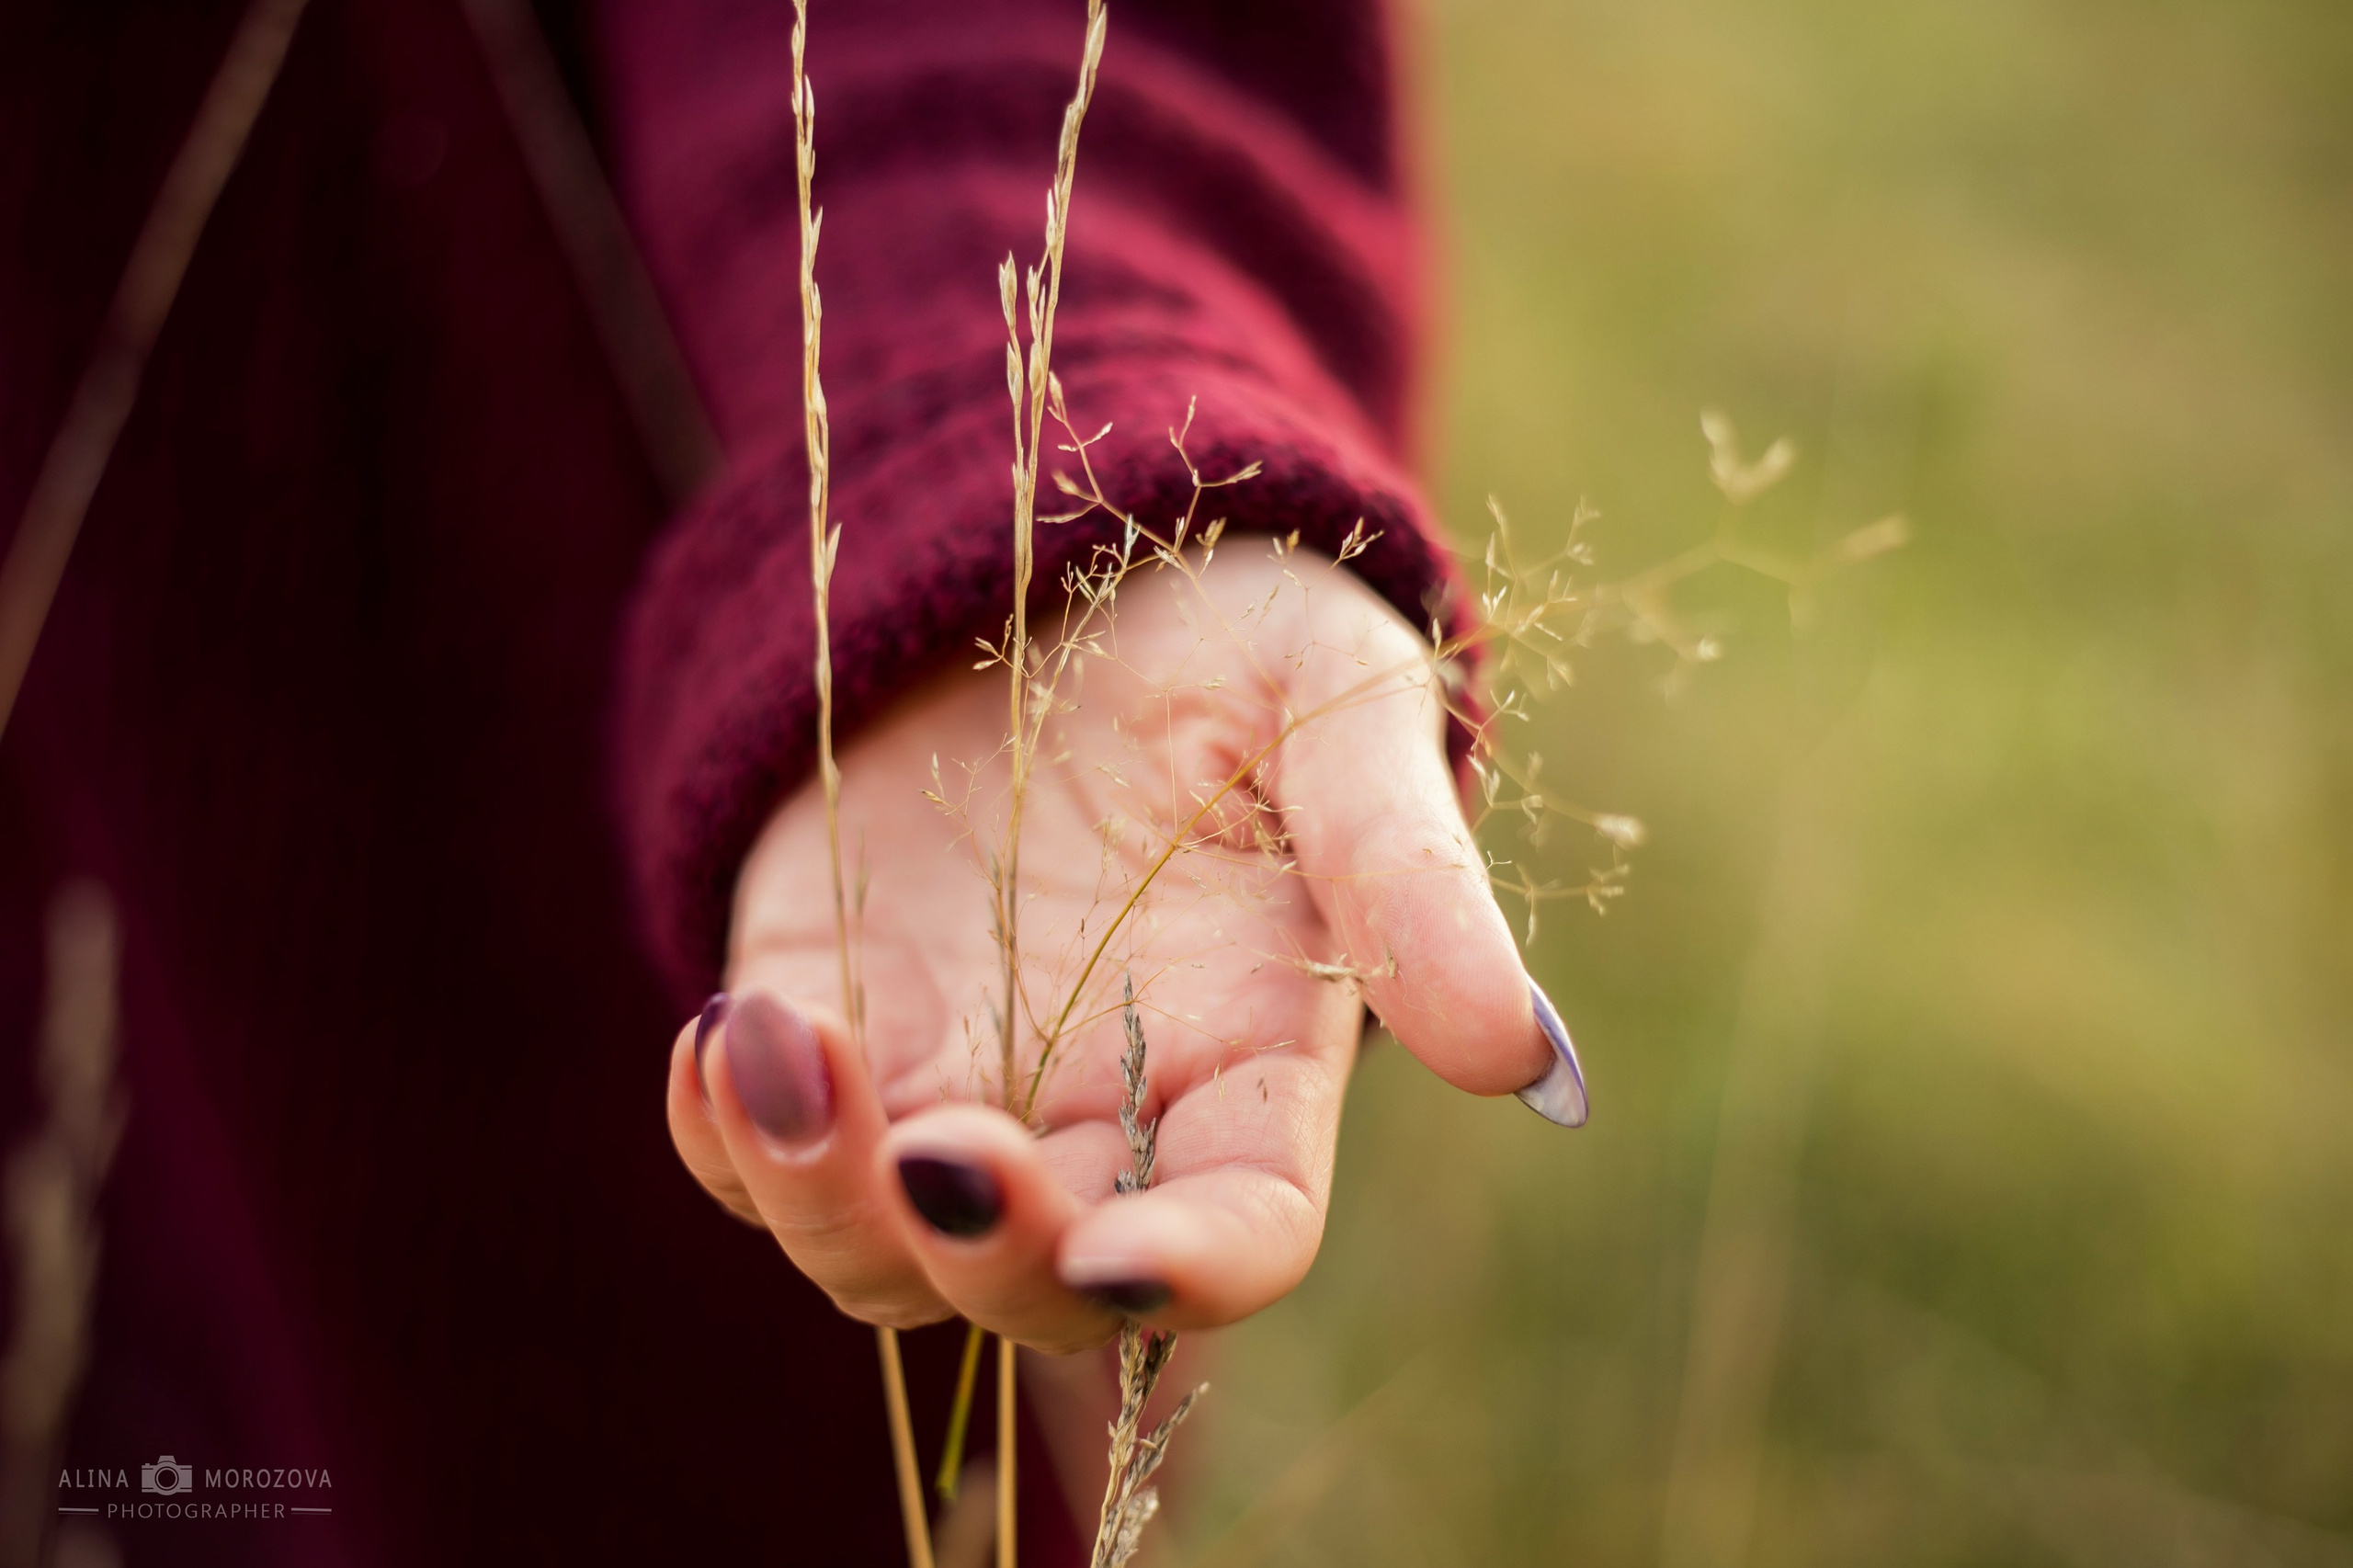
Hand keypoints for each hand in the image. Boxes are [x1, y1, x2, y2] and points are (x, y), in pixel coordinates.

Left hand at [664, 544, 1582, 1352]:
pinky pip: (754, 1150)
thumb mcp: (1338, 709)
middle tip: (942, 1152)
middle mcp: (1101, 1109)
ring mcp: (955, 1077)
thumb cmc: (1235, 630)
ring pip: (874, 1250)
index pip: (1241, 1228)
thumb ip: (1406, 875)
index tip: (1123, 1255)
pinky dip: (724, 1132)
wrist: (1071, 555)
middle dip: (985, 1253)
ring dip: (819, 1197)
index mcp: (1250, 1060)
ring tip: (779, 1054)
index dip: (1191, 1270)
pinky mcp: (833, 1019)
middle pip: (1040, 1281)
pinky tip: (726, 1036)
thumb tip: (1519, 1058)